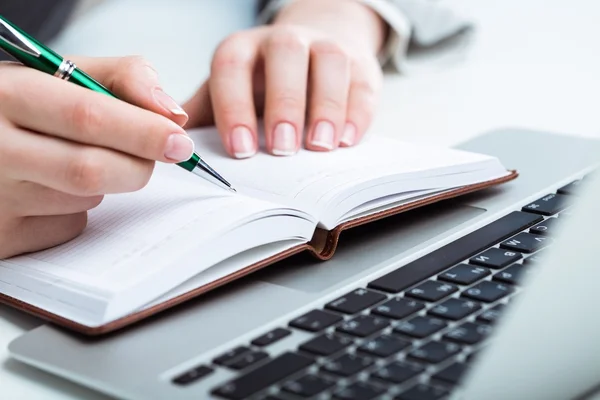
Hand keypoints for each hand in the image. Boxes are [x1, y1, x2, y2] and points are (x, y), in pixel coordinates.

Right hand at [0, 56, 191, 257]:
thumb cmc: (21, 107)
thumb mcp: (59, 74)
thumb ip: (121, 78)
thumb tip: (172, 115)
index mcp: (8, 94)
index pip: (88, 117)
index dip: (144, 132)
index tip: (179, 141)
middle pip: (92, 169)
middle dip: (138, 165)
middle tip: (158, 156)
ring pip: (86, 200)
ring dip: (106, 183)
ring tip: (75, 157)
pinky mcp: (3, 236)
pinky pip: (69, 226)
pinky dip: (79, 208)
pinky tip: (54, 187)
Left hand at [184, 0, 385, 157]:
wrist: (313, 51)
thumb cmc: (262, 83)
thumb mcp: (229, 93)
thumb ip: (206, 116)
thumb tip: (173, 146)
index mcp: (243, 49)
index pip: (232, 67)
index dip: (234, 107)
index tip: (240, 150)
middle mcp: (283, 41)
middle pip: (284, 56)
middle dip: (284, 103)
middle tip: (281, 149)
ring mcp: (324, 47)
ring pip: (329, 62)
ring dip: (325, 105)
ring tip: (320, 146)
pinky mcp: (359, 63)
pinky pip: (361, 82)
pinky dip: (356, 112)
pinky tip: (347, 140)